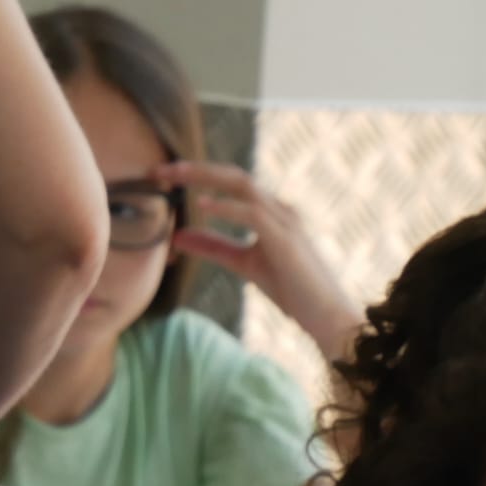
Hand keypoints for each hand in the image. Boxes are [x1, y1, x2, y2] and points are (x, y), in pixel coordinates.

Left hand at [153, 160, 361, 355]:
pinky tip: (203, 206)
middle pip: (233, 175)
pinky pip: (253, 213)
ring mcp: (284, 220)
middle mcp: (278, 208)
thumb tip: (178, 237)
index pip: (229, 183)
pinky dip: (227, 207)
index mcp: (269, 212)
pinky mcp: (286, 238)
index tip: (162, 176)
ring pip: (242, 184)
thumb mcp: (244, 264)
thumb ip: (213, 248)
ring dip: (205, 177)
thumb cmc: (293, 290)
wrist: (327, 316)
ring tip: (174, 174)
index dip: (196, 175)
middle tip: (158, 169)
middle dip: (195, 169)